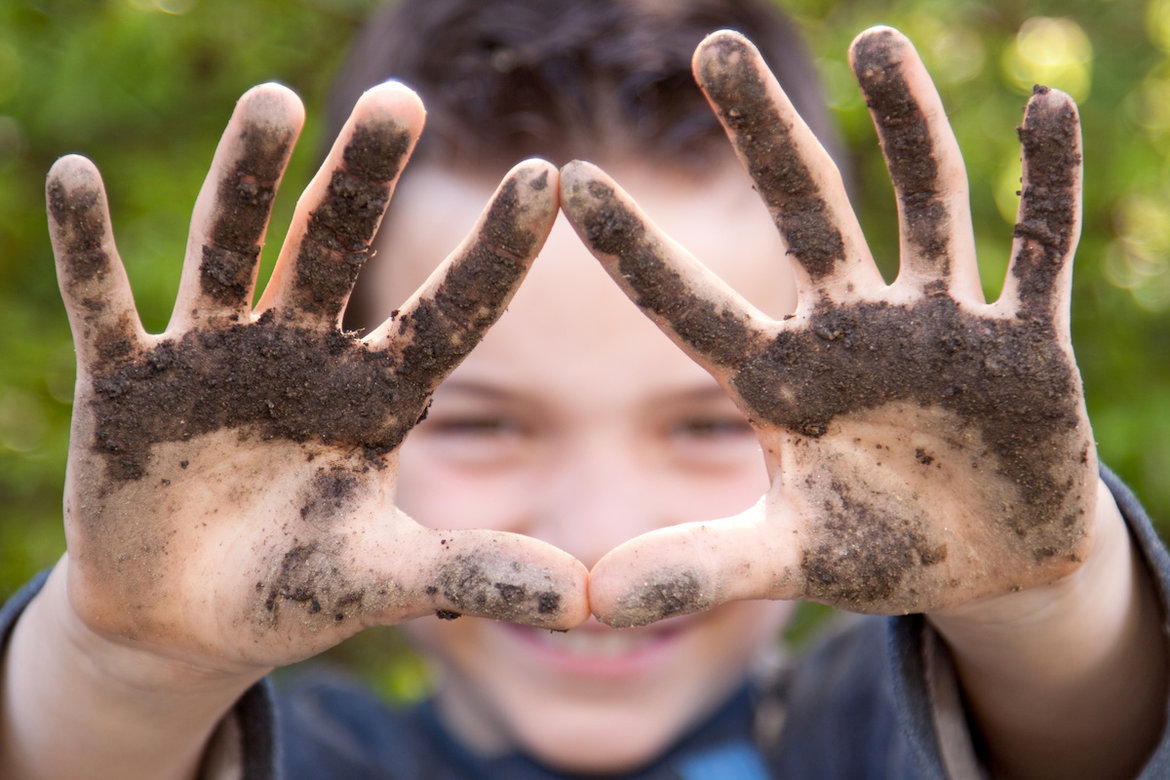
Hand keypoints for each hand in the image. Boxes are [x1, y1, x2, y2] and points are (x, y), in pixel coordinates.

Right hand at [48, 81, 587, 673]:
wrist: (186, 620)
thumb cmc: (297, 589)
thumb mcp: (385, 578)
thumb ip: (472, 573)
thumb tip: (586, 602)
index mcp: (378, 393)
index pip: (448, 311)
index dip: (494, 251)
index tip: (546, 176)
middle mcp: (304, 353)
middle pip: (336, 245)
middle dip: (362, 176)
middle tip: (400, 101)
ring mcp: (216, 355)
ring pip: (232, 248)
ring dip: (246, 178)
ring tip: (275, 102)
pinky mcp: (130, 381)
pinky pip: (104, 304)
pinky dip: (89, 248)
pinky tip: (74, 179)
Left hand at [562, 27, 1094, 625]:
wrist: (990, 562)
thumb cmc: (877, 548)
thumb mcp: (786, 562)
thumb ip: (695, 568)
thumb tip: (584, 603)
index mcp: (783, 384)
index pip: (692, 305)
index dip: (633, 251)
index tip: (568, 180)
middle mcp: (852, 333)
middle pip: (801, 214)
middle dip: (764, 136)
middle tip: (713, 50)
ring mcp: (940, 326)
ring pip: (921, 204)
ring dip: (908, 125)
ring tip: (876, 41)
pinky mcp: (1023, 340)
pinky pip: (1037, 249)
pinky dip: (1046, 187)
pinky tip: (1046, 110)